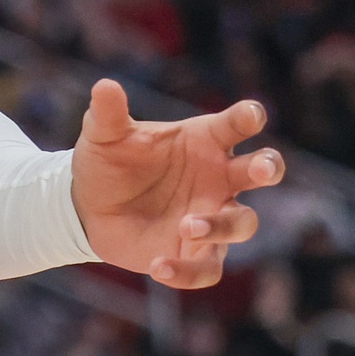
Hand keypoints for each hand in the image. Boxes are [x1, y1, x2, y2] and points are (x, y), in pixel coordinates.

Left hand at [70, 79, 285, 288]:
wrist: (87, 205)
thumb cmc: (108, 161)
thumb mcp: (102, 134)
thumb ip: (107, 113)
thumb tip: (105, 85)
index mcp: (203, 140)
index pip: (235, 125)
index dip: (248, 117)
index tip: (252, 116)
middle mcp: (218, 178)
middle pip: (261, 171)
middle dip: (268, 168)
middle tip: (262, 169)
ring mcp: (212, 216)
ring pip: (242, 223)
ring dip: (222, 225)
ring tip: (187, 224)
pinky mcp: (196, 252)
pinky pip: (207, 268)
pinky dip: (187, 270)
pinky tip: (159, 265)